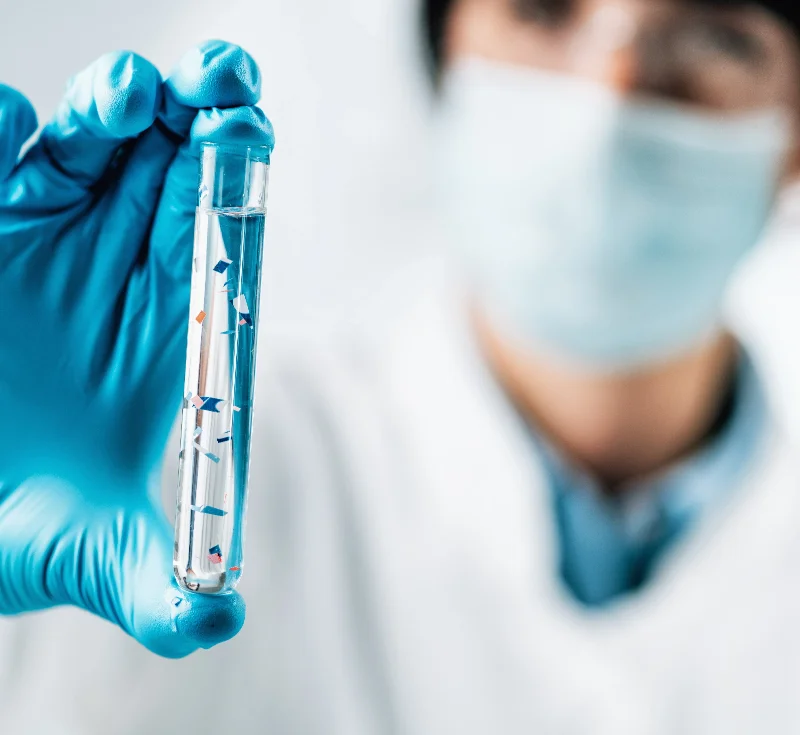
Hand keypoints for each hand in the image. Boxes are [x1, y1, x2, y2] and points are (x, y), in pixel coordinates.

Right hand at [0, 41, 274, 656]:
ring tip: (129, 100)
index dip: (239, 185)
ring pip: (94, 145)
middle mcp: (114, 272)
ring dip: (116, 106)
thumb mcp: (88, 556)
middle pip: (173, 171)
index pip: (220, 238)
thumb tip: (218, 617)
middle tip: (221, 77)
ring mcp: (42, 242)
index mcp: (170, 328)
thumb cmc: (16, 529)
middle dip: (201, 116)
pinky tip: (11, 124)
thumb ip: (152, 584)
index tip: (251, 135)